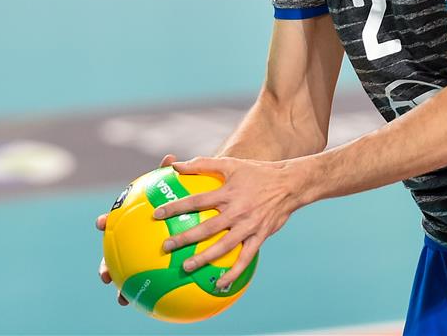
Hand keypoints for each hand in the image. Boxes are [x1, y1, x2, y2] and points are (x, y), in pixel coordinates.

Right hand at [96, 154, 176, 305]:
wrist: (182, 216)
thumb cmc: (174, 201)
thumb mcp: (173, 188)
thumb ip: (168, 176)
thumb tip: (171, 158)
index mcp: (129, 222)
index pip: (113, 221)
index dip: (105, 222)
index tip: (100, 223)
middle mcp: (129, 241)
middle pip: (112, 254)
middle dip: (106, 266)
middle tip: (104, 275)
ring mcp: (137, 258)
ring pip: (126, 276)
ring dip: (122, 289)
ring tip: (123, 300)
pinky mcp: (153, 273)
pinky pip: (152, 286)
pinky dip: (153, 296)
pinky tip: (160, 307)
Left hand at [154, 155, 305, 290]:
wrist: (289, 184)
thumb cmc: (255, 172)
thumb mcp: (230, 164)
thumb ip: (201, 164)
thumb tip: (174, 166)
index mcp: (227, 193)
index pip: (196, 201)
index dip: (176, 207)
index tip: (157, 214)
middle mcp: (237, 211)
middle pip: (206, 227)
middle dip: (184, 238)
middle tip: (166, 246)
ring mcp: (249, 226)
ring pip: (223, 246)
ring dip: (205, 258)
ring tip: (186, 267)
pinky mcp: (260, 237)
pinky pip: (245, 259)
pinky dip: (233, 273)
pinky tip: (220, 284)